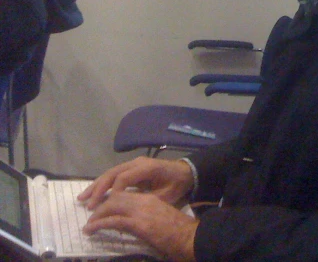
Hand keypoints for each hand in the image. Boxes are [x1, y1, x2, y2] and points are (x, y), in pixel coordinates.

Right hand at [78, 156, 194, 209]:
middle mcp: (138, 162)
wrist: (185, 172)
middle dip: (99, 188)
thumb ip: (148, 199)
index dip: (114, 191)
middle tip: (88, 204)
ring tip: (82, 197)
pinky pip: (114, 174)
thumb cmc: (176, 184)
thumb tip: (128, 206)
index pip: (124, 178)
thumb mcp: (166, 195)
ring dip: (96, 185)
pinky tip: (93, 192)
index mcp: (148, 167)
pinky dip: (102, 183)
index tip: (106, 205)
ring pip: (111, 172)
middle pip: (114, 173)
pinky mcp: (131, 166)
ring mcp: (134, 163)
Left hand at [83, 190, 196, 261]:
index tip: (101, 209)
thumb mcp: (160, 219)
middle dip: (100, 204)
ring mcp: (141, 211)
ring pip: (112, 205)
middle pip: (116, 197)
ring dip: (97, 214)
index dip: (110, 200)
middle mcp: (144, 201)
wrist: (190, 238)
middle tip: (91, 215)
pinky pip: (112, 221)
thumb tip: (130, 224)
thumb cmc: (179, 232)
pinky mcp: (138, 224)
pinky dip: (98, 224)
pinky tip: (91, 230)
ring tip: (89, 225)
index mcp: (150, 199)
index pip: (125, 194)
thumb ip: (145, 217)